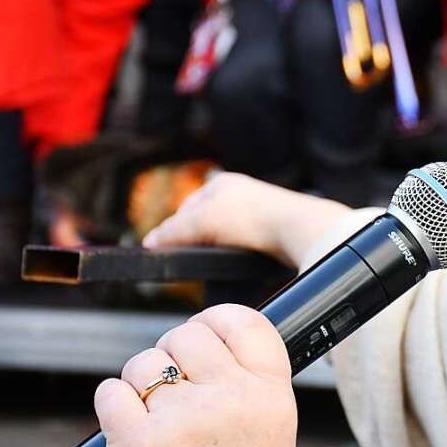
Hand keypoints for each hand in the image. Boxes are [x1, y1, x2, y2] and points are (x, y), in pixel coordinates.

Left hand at [94, 305, 297, 446]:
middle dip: (175, 350)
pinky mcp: (136, 440)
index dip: (218, 317)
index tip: (206, 325)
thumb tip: (214, 334)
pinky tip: (130, 422)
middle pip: (188, 333)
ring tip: (157, 414)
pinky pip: (110, 390)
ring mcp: (182, 418)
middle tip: (176, 382)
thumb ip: (252, 379)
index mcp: (270, 393)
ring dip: (143, 380)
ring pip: (145, 362)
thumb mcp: (274, 428)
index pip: (245, 321)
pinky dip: (114, 402)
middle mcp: (230, 399)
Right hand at [142, 172, 350, 267]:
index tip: (165, 248)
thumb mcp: (202, 221)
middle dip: (198, 240)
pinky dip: (239, 255)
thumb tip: (150, 243)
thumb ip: (173, 231)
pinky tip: (239, 263)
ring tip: (218, 261)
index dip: (175, 230)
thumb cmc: (252, 216)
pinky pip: (246, 246)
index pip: (185, 209)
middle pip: (205, 223)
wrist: (296, 229)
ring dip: (219, 249)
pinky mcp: (272, 232)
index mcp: (221, 184)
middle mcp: (240, 194)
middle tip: (194, 258)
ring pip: (226, 236)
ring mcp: (258, 212)